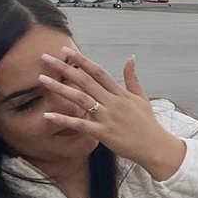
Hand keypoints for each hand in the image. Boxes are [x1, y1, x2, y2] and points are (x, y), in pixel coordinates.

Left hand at [40, 48, 185, 179]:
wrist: (155, 146)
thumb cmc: (147, 123)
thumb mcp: (141, 97)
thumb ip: (132, 78)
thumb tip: (131, 58)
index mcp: (120, 93)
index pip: (98, 72)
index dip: (82, 60)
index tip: (67, 51)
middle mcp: (112, 102)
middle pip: (85, 81)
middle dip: (64, 68)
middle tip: (46, 58)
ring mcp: (107, 117)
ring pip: (80, 99)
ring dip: (60, 88)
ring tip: (42, 79)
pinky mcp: (103, 133)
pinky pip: (81, 124)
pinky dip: (64, 119)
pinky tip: (48, 114)